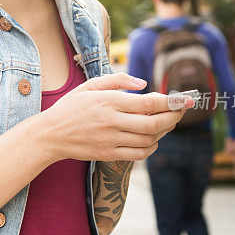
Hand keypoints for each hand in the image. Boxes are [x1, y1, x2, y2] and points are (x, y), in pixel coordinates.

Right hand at [41, 72, 193, 162]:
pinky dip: (151, 147)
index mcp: (109, 101)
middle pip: (154, 123)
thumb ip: (119, 80)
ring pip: (149, 139)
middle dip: (174, 117)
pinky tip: (152, 138)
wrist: (50, 135)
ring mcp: (111, 140)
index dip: (171, 101)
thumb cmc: (71, 107)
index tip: (185, 99)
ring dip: (163, 132)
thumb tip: (144, 83)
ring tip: (166, 122)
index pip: (149, 103)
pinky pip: (139, 154)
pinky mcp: (109, 154)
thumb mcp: (90, 85)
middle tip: (180, 111)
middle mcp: (112, 121)